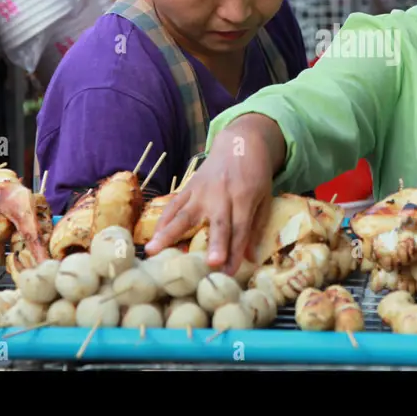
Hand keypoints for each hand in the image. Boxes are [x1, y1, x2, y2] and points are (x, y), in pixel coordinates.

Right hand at [144, 115, 285, 275]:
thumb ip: (256, 226)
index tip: (230, 272)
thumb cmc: (255, 175)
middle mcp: (222, 194)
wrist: (240, 143)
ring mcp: (201, 190)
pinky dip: (161, 221)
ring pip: (184, 214)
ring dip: (169, 234)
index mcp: (245, 197)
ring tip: (153, 252)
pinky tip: (152, 237)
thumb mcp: (264, 197)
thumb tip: (249, 258)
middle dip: (214, 244)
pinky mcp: (188, 187)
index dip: (236, 251)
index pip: (241, 228)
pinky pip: (173, 205)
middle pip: (218, 222)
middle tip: (209, 264)